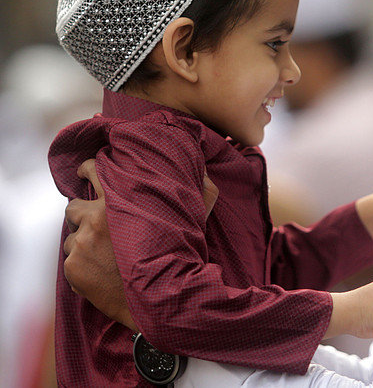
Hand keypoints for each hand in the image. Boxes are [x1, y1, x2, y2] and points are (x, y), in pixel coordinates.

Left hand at [62, 159, 218, 329]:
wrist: (161, 299)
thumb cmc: (179, 257)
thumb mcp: (196, 217)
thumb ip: (202, 189)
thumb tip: (205, 171)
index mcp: (120, 198)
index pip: (92, 170)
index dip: (86, 170)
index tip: (84, 172)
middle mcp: (96, 217)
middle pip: (73, 206)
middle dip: (82, 214)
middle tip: (96, 225)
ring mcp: (82, 243)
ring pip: (71, 237)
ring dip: (83, 243)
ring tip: (105, 256)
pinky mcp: (73, 267)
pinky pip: (70, 262)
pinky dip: (83, 266)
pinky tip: (102, 273)